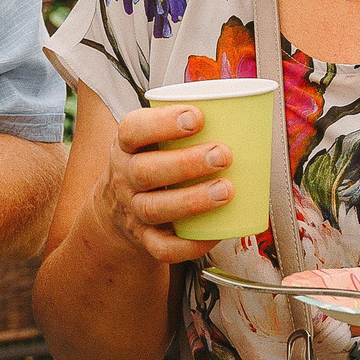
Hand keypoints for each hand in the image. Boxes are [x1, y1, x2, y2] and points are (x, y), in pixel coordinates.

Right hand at [82, 103, 233, 267]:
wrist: (115, 209)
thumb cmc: (149, 163)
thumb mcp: (151, 139)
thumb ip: (184, 127)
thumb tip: (245, 111)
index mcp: (127, 146)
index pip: (133, 130)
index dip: (162, 123)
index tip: (197, 116)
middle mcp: (125, 178)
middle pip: (146, 171)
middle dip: (186, 163)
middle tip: (223, 155)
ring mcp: (133, 210)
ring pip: (155, 209)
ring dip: (192, 200)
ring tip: (226, 190)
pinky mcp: (145, 239)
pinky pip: (163, 248)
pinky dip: (189, 245)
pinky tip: (215, 233)